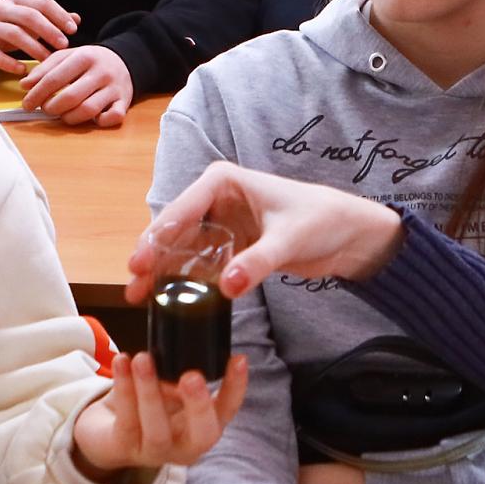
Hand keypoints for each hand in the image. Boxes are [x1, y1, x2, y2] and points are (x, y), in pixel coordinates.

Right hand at [0, 0, 79, 72]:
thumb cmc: (8, 25)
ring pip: (14, 34)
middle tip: (63, 45)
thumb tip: (76, 19)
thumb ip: (51, 18)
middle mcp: (2, 9)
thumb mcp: (28, 17)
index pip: (42, 3)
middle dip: (49, 30)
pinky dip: (10, 63)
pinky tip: (23, 69)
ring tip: (48, 59)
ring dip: (34, 48)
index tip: (73, 30)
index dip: (59, 15)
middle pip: (29, 16)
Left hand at [23, 44, 131, 125]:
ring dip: (70, 117)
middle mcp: (101, 72)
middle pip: (70, 97)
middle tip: (45, 109)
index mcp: (84, 57)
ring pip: (88, 110)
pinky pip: (113, 117)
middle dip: (52, 107)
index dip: (37, 94)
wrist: (123, 60)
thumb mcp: (66, 57)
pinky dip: (101, 121)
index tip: (27, 104)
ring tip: (63, 115)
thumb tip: (25, 85)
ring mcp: (114, 88)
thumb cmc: (89, 61)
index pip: (54, 78)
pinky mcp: (124, 101)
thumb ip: (44, 69)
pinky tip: (93, 119)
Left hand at [71, 350, 248, 477]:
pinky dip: (124, 388)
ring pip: (157, 428)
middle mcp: (185, 446)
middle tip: (192, 376)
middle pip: (203, 434)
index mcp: (204, 428)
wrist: (109, 435)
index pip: (227, 411)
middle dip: (199, 405)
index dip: (236, 387)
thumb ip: (182, 374)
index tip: (238, 359)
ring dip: (150, 391)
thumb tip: (186, 338)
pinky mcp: (125, 448)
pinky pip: (126, 420)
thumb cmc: (150, 405)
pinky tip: (122, 362)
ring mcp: (155, 452)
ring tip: (143, 358)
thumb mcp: (172, 391)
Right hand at [125, 162, 404, 303]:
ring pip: (181, 248)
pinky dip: (185, 280)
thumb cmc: (322, 220)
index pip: (182, 207)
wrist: (349, 234)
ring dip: (163, 272)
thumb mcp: (289, 240)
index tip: (141, 262)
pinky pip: (199, 263)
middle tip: (135, 286)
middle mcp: (215, 199)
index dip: (158, 235)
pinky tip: (168, 301)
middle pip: (173, 229)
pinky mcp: (229, 246)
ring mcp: (219, 223)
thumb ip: (257, 263)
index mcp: (223, 181)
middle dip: (152, 257)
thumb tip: (225, 286)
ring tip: (141, 299)